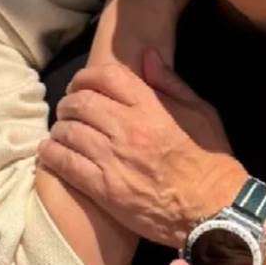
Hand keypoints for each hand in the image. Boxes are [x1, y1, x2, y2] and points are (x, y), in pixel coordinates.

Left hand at [37, 50, 246, 248]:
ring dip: (60, 128)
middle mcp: (128, 128)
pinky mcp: (104, 188)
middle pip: (80, 102)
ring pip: (68, 131)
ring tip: (62, 132)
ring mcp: (113, 159)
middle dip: (69, 102)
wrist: (213, 208)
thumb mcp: (201, 112)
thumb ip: (170, 83)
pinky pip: (65, 164)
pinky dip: (52, 154)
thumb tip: (146, 56)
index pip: (106, 77)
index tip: (81, 84)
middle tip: (69, 109)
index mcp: (151, 107)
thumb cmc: (210, 160)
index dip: (86, 76)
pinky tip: (52, 153)